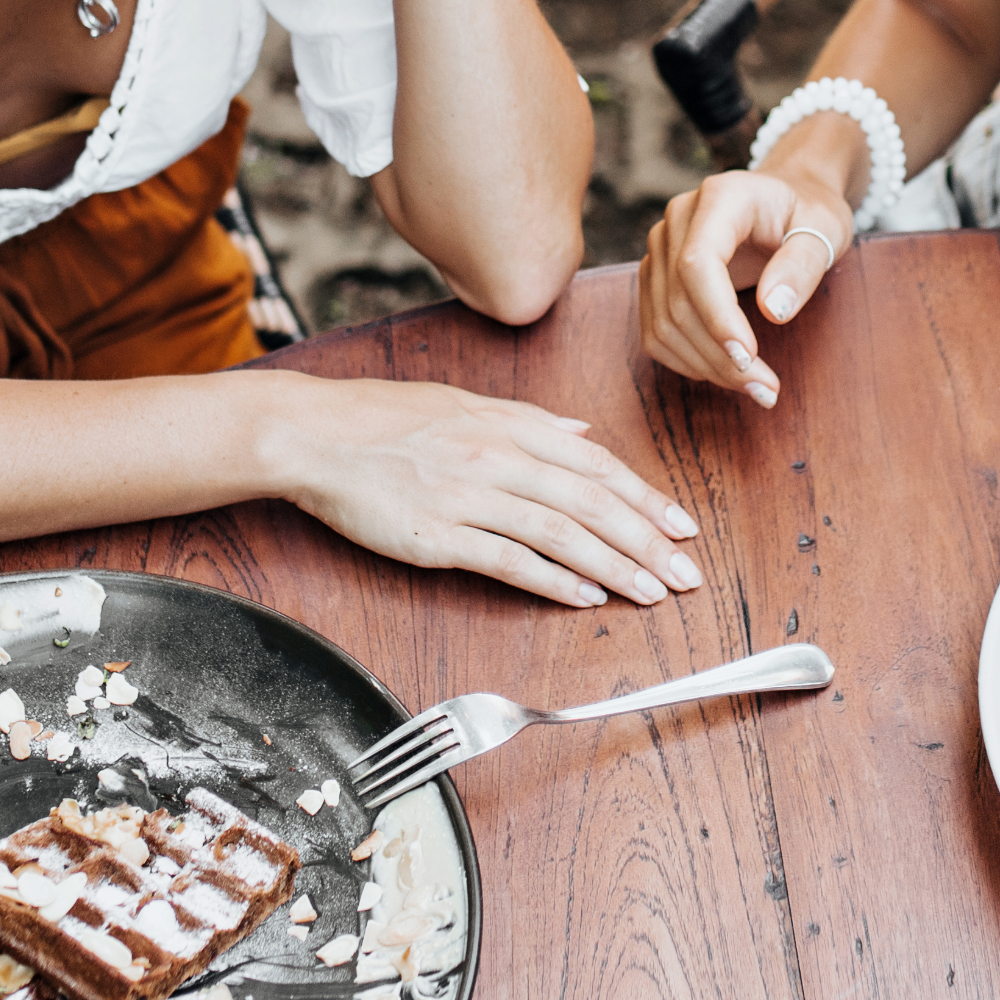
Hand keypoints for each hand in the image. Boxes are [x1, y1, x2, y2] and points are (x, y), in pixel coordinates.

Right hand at [263, 377, 702, 607]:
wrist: (312, 434)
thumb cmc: (380, 418)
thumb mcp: (461, 401)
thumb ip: (527, 420)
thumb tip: (580, 432)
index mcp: (506, 424)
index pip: (594, 464)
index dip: (644, 497)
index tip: (681, 524)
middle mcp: (496, 456)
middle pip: (589, 501)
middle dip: (646, 539)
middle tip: (687, 571)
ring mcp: (468, 495)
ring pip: (561, 533)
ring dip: (614, 565)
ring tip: (653, 590)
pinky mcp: (437, 535)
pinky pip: (508, 561)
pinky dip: (553, 581)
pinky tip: (586, 597)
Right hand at [637, 165, 853, 408]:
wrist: (787, 199)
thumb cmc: (809, 212)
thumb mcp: (826, 229)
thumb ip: (802, 264)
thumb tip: (773, 310)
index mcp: (720, 198)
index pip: (697, 262)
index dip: (717, 316)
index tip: (750, 356)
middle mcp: (678, 220)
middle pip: (678, 301)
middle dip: (720, 356)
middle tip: (768, 391)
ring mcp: (661, 248)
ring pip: (663, 323)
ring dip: (706, 367)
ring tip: (757, 388)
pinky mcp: (656, 276)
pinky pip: (656, 331)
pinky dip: (688, 361)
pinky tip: (726, 372)